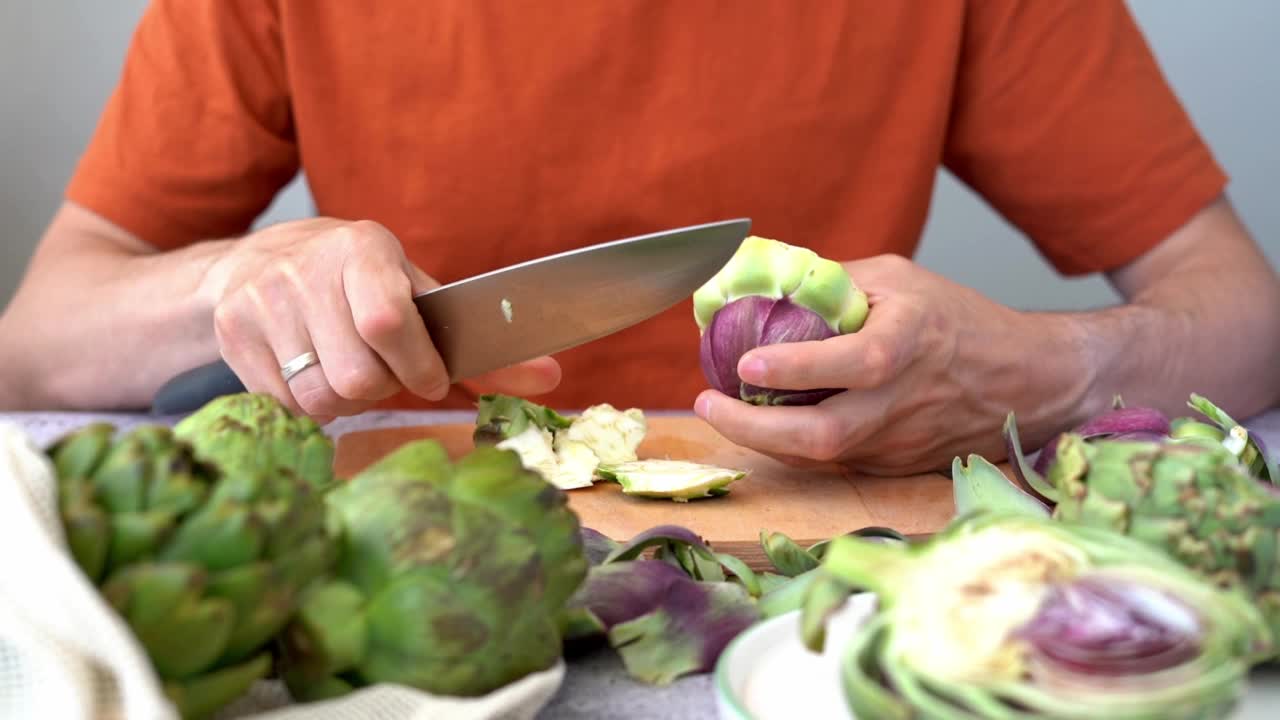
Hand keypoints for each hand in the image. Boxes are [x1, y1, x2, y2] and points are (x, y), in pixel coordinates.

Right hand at [208, 218, 560, 420]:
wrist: (258, 263)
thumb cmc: (362, 285)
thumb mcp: (419, 297)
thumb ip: (482, 346)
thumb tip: (551, 380)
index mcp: (363, 249)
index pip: (387, 321)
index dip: (416, 366)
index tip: (431, 378)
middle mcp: (304, 269)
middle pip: (356, 378)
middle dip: (383, 388)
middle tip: (385, 370)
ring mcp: (261, 302)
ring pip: (319, 399)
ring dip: (346, 400)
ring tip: (349, 368)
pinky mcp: (233, 335)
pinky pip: (285, 407)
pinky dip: (309, 406)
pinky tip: (313, 372)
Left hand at [693, 254, 1087, 474]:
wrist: (1027, 382)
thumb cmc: (960, 320)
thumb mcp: (899, 280)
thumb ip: (833, 285)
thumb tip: (765, 286)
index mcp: (908, 346)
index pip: (850, 364)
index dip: (795, 367)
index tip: (745, 363)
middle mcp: (901, 403)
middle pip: (823, 436)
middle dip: (752, 429)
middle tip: (707, 404)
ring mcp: (897, 444)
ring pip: (818, 456)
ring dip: (762, 438)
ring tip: (724, 409)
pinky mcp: (892, 466)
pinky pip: (832, 460)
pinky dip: (792, 445)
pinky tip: (765, 423)